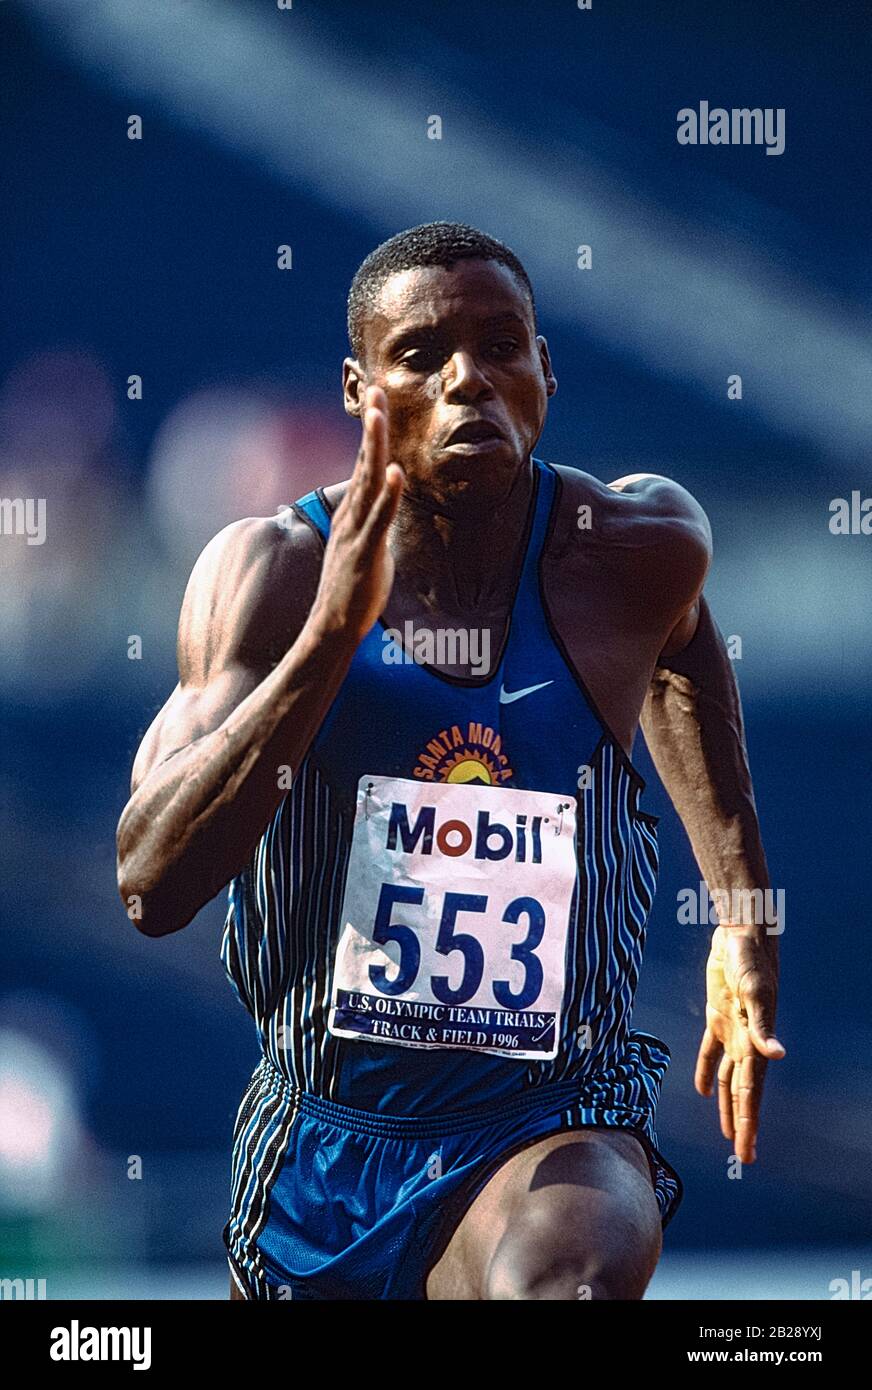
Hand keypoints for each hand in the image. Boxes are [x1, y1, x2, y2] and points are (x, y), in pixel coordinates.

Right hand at [312, 385, 403, 643]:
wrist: (332, 626)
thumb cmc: (351, 589)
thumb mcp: (364, 545)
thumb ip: (372, 521)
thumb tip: (383, 506)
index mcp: (354, 512)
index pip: (364, 463)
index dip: (372, 431)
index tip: (378, 399)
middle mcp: (352, 515)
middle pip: (363, 461)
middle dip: (371, 424)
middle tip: (376, 389)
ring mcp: (356, 532)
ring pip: (368, 482)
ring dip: (374, 447)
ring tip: (379, 415)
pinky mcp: (365, 552)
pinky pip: (379, 519)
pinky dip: (388, 495)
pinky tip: (396, 472)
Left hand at [694, 924, 785, 1163]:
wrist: (740, 933)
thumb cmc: (750, 960)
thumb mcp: (755, 990)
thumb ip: (762, 1025)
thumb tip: (778, 1056)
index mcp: (755, 1043)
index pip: (751, 1093)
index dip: (749, 1124)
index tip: (747, 1153)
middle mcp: (746, 1042)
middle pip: (743, 1094)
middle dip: (742, 1125)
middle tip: (743, 1156)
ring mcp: (732, 1030)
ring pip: (728, 1078)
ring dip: (727, 1105)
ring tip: (728, 1133)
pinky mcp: (717, 1016)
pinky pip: (710, 1052)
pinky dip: (707, 1072)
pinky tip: (704, 1091)